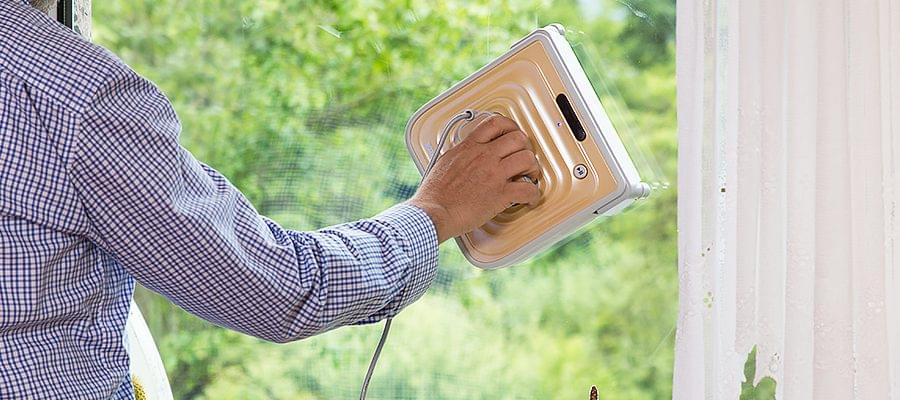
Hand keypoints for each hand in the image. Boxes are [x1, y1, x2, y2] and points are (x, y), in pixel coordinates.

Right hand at [408, 114, 541, 242]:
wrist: (433, 212)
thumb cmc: (434, 194)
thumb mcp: (444, 162)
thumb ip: (459, 155)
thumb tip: (464, 156)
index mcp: (469, 147)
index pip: (494, 123)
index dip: (510, 126)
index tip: (513, 134)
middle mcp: (484, 156)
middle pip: (518, 138)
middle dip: (526, 148)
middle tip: (524, 158)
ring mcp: (494, 174)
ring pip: (527, 159)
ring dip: (533, 168)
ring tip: (530, 177)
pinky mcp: (500, 194)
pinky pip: (528, 189)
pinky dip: (533, 195)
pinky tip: (529, 199)